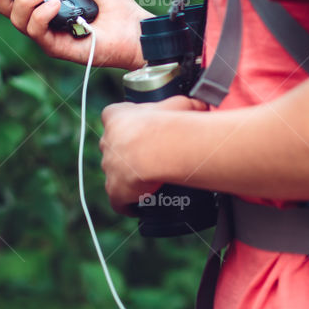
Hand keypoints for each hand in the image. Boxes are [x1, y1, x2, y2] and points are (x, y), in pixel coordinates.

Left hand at [100, 94, 207, 214]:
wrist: (158, 150)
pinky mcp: (114, 190)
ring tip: (150, 179)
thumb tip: (200, 106)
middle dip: (128, 151)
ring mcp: (109, 167)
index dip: (127, 123)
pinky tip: (141, 204)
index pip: (114, 116)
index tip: (141, 128)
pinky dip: (128, 203)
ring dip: (129, 176)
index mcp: (116, 116)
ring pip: (116, 172)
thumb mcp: (180, 105)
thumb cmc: (168, 123)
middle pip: (114, 146)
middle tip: (151, 155)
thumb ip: (185, 105)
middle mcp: (108, 141)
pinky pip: (119, 200)